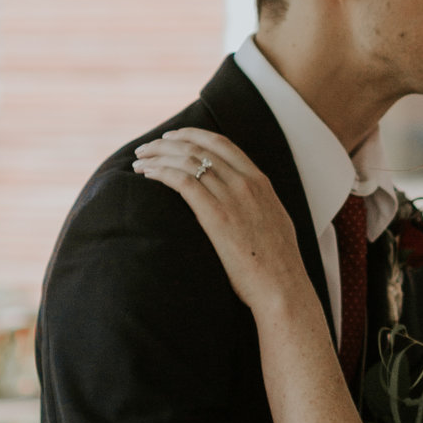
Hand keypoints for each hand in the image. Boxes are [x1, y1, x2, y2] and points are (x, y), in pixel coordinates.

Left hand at [134, 127, 306, 314]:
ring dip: (158, 156)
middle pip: (199, 148)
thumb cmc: (277, 265)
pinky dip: (161, 172)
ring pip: (188, 161)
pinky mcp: (216, 217)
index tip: (172, 137)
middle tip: (147, 147)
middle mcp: (246, 183)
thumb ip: (257, 205)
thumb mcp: (273, 222)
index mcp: (261, 182)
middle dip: (167, 143)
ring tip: (139, 160)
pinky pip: (182, 182)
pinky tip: (147, 175)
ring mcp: (232, 198)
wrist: (283, 287)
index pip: (222, 143)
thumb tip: (244, 204)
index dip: (192, 135)